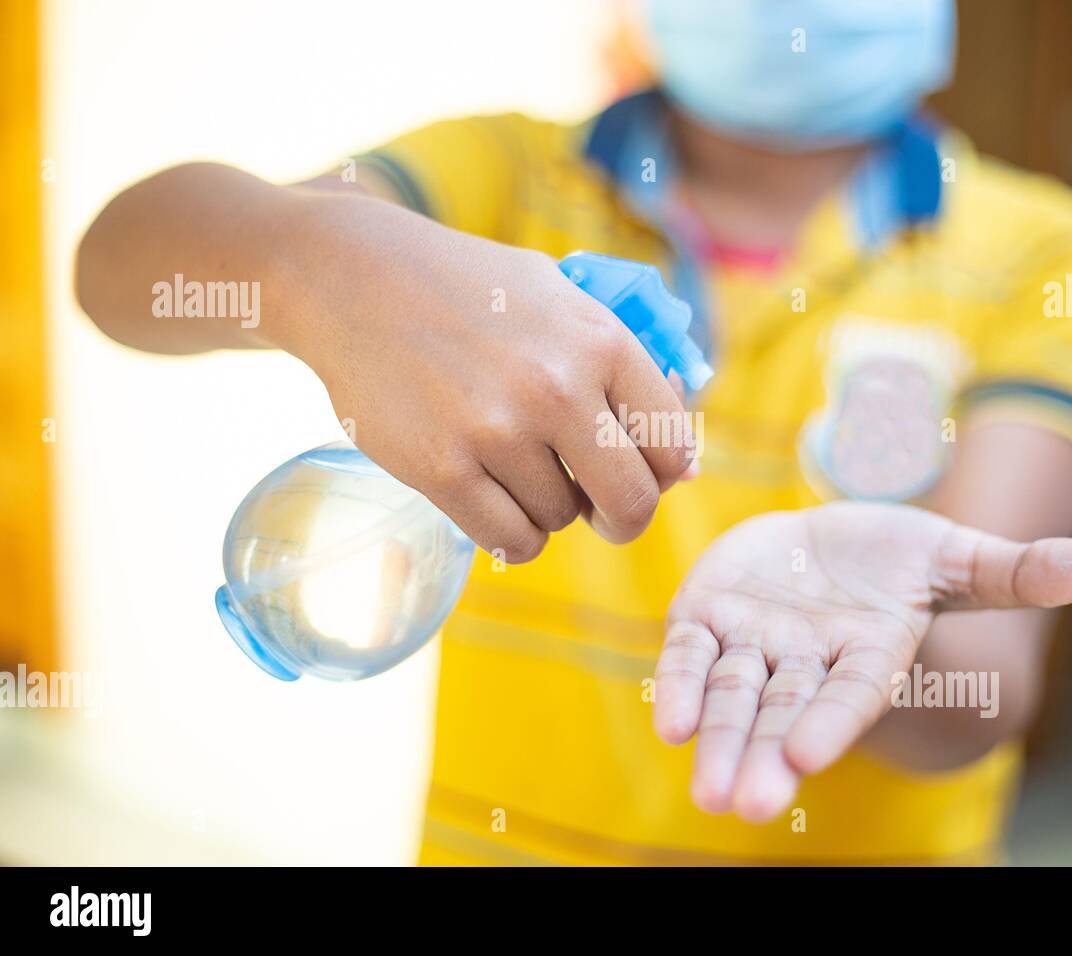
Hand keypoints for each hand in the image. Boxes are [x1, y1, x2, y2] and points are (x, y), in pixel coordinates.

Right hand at [277, 194, 694, 560]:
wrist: (355, 279)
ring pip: (561, 521)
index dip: (665, 474)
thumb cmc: (473, 290)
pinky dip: (512, 534)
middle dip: (623, 518)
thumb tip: (683, 469)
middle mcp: (557, 388)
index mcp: (600, 341)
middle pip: (631, 503)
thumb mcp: (562, 298)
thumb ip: (627, 372)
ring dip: (549, 509)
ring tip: (516, 466)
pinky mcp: (441, 469)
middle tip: (603, 512)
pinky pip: (510, 541)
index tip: (642, 476)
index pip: (672, 446)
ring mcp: (497, 432)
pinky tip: (495, 498)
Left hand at [652, 501, 1071, 820]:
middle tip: (743, 803)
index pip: (850, 693)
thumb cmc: (894, 560)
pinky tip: (669, 721)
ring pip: (733, 694)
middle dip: (765, 756)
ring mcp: (755, 641)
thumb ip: (1014, 572)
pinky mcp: (708, 617)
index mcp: (867, 653)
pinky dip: (677, 684)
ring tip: (707, 789)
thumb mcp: (953, 557)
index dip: (831, 721)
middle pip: (785, 712)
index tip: (810, 755)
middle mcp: (807, 660)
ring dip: (717, 738)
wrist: (823, 546)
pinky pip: (689, 655)